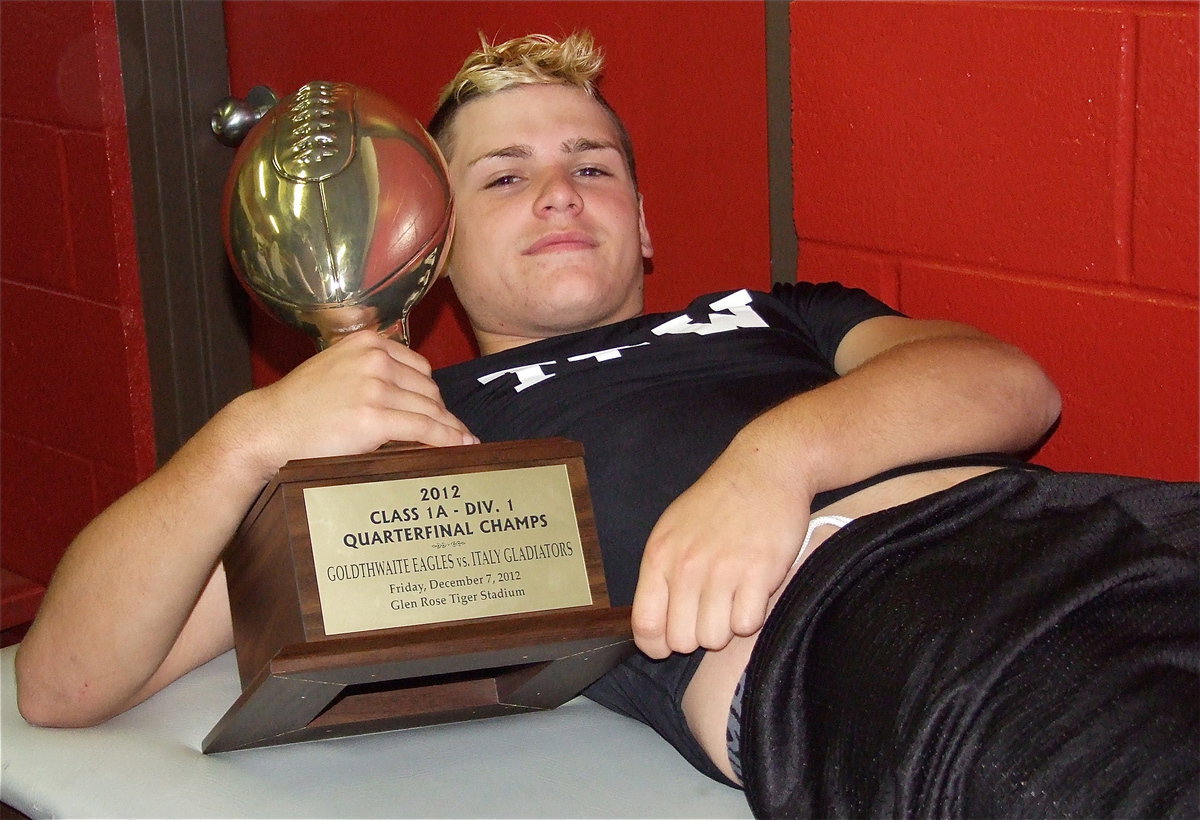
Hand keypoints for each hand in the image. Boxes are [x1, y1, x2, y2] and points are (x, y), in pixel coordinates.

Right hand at [236, 331, 476, 476]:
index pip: (419, 368)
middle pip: (428, 389)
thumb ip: (373, 373)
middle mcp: (374, 359)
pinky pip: (425, 428)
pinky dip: (447, 439)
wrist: (268, 427)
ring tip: (462, 444)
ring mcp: (374, 387)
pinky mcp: (374, 417)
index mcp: (368, 342)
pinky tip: (460, 448)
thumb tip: (414, 396)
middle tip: (451, 434)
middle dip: (439, 413)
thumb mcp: (339, 369)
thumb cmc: (301, 405)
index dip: (431, 395)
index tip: (441, 412)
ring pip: (430, 409)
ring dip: (448, 429)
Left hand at [630, 439, 813, 658]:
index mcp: (660, 555)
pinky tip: (754, 591)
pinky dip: (752, 616)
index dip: (658, 645)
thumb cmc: (719, 502)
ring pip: (715, 639)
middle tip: (712, 609)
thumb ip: (662, 573)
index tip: (671, 642)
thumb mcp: (674, 529)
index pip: (645, 626)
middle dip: (698, 633)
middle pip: (682, 640)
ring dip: (727, 626)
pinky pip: (748, 624)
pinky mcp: (759, 572)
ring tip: (734, 596)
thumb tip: (656, 625)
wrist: (765, 469)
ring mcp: (723, 570)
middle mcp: (687, 565)